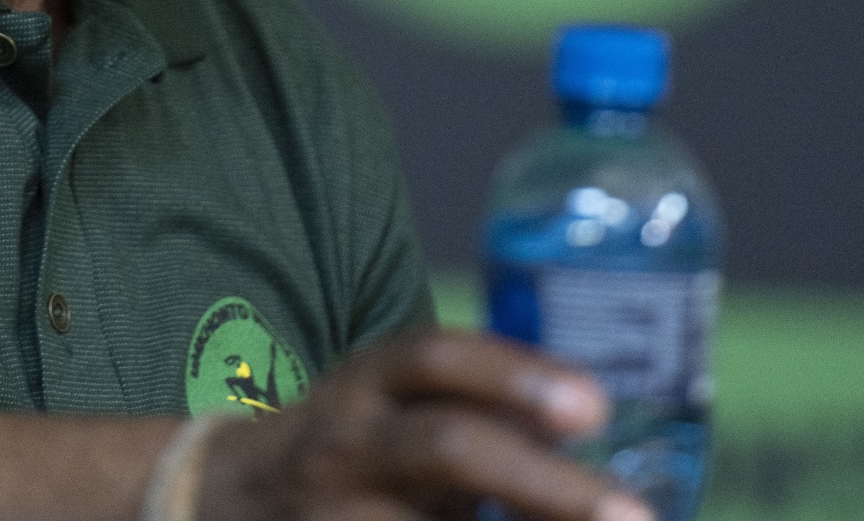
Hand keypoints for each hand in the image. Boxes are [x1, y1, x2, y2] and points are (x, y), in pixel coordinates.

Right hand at [195, 328, 649, 520]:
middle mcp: (346, 444)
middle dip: (545, 485)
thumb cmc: (357, 453)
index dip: (515, 374)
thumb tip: (611, 459)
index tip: (596, 408)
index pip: (435, 358)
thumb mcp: (398, 411)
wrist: (226, 500)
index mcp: (368, 384)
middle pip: (448, 449)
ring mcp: (330, 516)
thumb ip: (481, 419)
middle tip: (636, 517)